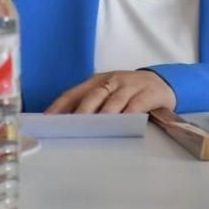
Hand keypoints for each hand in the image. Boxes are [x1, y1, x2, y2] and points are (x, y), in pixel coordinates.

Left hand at [45, 70, 176, 113]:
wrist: (161, 83)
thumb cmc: (127, 93)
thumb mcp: (107, 94)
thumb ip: (89, 106)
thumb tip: (64, 125)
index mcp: (96, 81)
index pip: (73, 93)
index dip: (59, 107)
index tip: (47, 122)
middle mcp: (111, 81)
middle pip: (93, 95)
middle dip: (82, 111)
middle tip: (72, 126)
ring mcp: (130, 86)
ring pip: (114, 100)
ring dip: (105, 113)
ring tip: (96, 127)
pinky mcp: (147, 93)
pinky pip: (137, 105)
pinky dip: (129, 114)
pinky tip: (124, 124)